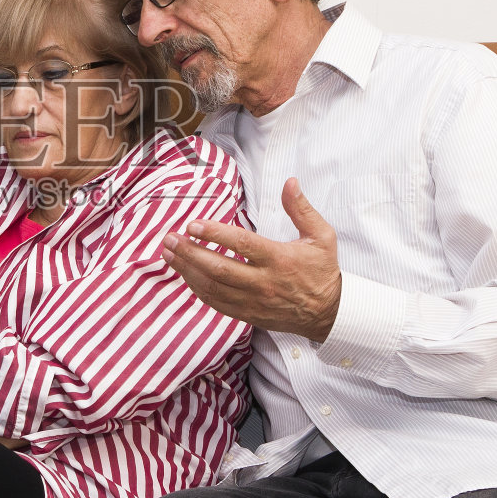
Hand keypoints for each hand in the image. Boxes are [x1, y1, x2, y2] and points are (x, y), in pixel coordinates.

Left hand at [161, 177, 342, 342]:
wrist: (329, 313)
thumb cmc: (322, 270)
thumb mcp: (321, 236)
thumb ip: (302, 209)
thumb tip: (290, 182)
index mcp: (279, 259)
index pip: (242, 245)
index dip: (215, 234)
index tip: (193, 224)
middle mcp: (264, 282)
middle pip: (219, 269)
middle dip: (190, 253)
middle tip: (169, 238)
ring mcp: (254, 301)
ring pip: (213, 288)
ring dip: (187, 270)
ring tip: (168, 254)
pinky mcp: (248, 314)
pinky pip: (217, 303)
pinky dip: (197, 289)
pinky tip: (185, 274)